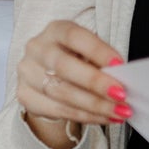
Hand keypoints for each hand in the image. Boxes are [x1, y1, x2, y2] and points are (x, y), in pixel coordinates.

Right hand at [17, 20, 128, 148]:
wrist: (48, 74)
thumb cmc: (76, 58)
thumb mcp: (88, 51)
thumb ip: (102, 61)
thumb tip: (124, 78)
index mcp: (55, 30)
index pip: (75, 37)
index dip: (98, 50)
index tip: (120, 65)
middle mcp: (37, 48)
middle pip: (65, 67)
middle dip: (96, 83)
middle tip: (122, 95)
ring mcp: (27, 72)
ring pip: (62, 93)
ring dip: (95, 106)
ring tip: (120, 112)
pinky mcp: (25, 95)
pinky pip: (58, 110)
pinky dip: (86, 116)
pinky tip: (105, 118)